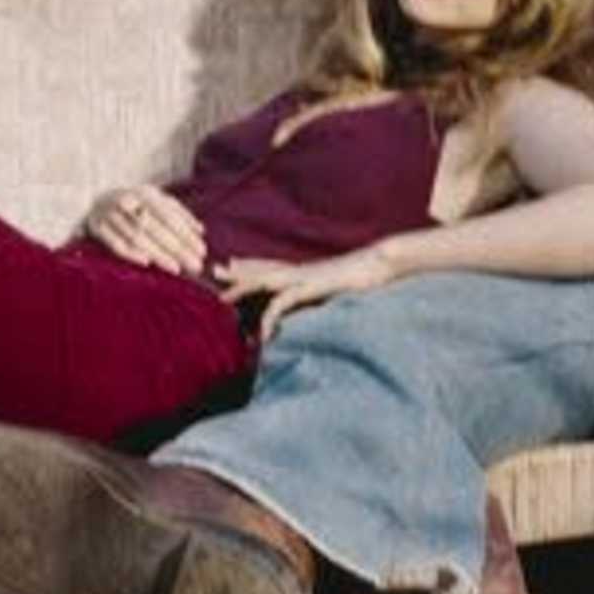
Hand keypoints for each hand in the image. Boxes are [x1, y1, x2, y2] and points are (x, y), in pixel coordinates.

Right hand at [80, 183, 210, 278]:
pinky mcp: (97, 228)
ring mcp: (110, 214)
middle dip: (177, 248)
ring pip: (137, 237)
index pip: (169, 215)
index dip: (186, 233)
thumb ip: (179, 213)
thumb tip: (201, 231)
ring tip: (176, 269)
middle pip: (155, 228)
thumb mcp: (156, 201)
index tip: (201, 250)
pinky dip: (131, 253)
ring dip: (158, 254)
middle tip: (194, 265)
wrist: (93, 199)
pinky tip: (147, 263)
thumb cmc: (134, 203)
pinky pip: (115, 244)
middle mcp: (126, 201)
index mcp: (144, 193)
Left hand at [219, 244, 394, 328]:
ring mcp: (304, 277)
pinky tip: (263, 330)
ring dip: (243, 287)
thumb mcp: (336, 288)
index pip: (268, 266)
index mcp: (303, 271)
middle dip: (235, 272)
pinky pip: (285, 300)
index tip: (226, 267)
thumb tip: (306, 304)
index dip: (246, 266)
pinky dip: (271, 315)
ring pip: (265, 279)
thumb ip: (319, 294)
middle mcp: (299, 271)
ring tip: (224, 301)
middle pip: (260, 268)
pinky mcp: (313, 287)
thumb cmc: (362, 277)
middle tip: (211, 273)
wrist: (382, 263)